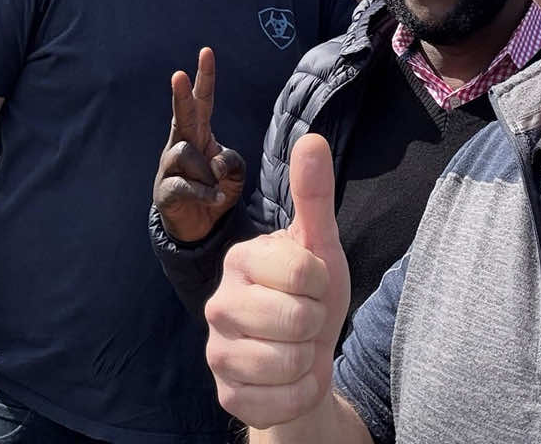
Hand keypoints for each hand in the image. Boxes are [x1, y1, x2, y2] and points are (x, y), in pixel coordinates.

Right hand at [154, 48, 246, 243]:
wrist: (199, 226)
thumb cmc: (216, 189)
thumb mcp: (234, 173)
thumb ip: (231, 160)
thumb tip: (214, 162)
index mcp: (200, 132)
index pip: (202, 100)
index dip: (204, 78)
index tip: (206, 52)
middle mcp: (181, 143)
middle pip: (181, 114)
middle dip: (180, 94)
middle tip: (178, 74)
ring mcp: (169, 165)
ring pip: (186, 152)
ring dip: (207, 171)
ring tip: (215, 188)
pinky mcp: (164, 189)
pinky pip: (185, 183)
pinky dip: (204, 192)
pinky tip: (214, 199)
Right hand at [206, 135, 349, 428]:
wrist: (303, 361)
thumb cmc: (310, 297)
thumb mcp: (320, 246)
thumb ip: (314, 195)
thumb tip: (312, 138)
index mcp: (241, 258)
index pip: (305, 273)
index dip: (324, 285)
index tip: (314, 286)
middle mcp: (219, 301)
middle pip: (295, 320)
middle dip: (315, 324)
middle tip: (305, 320)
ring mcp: (216, 350)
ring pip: (286, 362)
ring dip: (308, 361)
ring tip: (297, 349)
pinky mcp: (225, 394)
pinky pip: (278, 401)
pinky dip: (298, 394)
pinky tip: (289, 380)